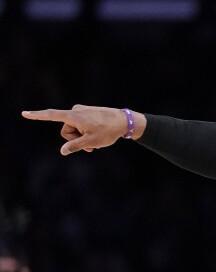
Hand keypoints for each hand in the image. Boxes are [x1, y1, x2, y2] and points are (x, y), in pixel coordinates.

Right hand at [21, 105, 144, 155]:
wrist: (124, 121)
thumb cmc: (108, 131)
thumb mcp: (91, 142)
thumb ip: (74, 146)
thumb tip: (62, 151)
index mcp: (73, 116)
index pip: (51, 115)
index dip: (37, 116)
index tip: (24, 113)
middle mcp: (75, 111)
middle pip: (66, 131)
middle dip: (75, 139)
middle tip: (90, 145)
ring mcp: (81, 111)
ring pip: (74, 130)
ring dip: (82, 137)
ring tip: (96, 141)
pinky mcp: (87, 113)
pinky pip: (81, 126)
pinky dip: (86, 133)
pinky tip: (97, 136)